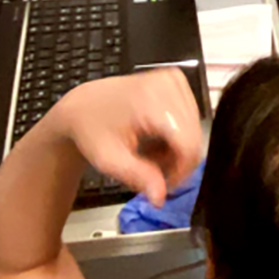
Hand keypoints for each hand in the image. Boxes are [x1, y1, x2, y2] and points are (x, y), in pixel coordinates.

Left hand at [51, 67, 202, 207]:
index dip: (182, 170)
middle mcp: (167, 84)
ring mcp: (173, 79)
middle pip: (193, 135)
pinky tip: (157, 137)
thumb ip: (139, 178)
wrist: (84, 104)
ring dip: (177, 147)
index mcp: (150, 100)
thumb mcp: (109, 160)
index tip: (166, 183)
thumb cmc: (92, 129)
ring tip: (150, 152)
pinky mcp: (175, 80)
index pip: (188, 142)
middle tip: (153, 169)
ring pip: (194, 127)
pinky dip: (177, 133)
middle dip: (177, 159)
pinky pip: (190, 115)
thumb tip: (161, 198)